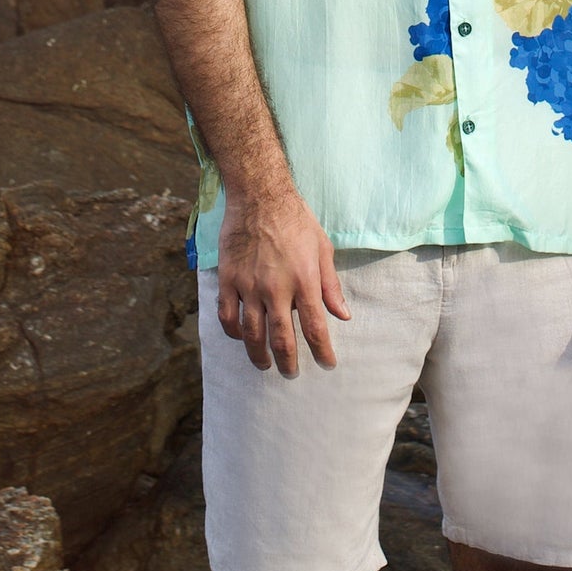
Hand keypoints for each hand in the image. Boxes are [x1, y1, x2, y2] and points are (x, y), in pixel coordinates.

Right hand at [216, 185, 350, 375]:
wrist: (260, 196)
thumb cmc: (296, 219)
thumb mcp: (322, 248)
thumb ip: (331, 285)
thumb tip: (343, 315)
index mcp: (304, 280)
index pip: (315, 327)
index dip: (322, 351)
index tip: (327, 365)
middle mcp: (277, 288)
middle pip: (282, 338)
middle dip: (289, 362)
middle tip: (292, 374)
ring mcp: (249, 285)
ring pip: (252, 334)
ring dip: (259, 355)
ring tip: (266, 365)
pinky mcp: (229, 280)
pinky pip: (228, 316)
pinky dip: (234, 333)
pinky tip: (242, 338)